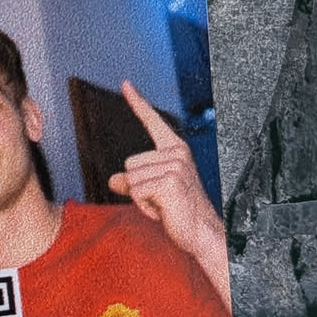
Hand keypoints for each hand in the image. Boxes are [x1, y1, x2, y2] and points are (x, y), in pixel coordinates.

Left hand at [108, 81, 229, 311]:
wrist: (203, 233)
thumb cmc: (181, 212)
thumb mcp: (154, 192)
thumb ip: (132, 183)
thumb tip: (112, 180)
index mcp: (175, 149)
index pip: (152, 121)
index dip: (137, 102)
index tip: (125, 83)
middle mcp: (176, 153)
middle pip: (130, 164)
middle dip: (139, 187)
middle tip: (163, 200)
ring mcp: (174, 167)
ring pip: (131, 180)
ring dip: (142, 199)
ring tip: (165, 205)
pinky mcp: (169, 182)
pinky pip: (136, 193)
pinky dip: (145, 207)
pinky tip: (164, 211)